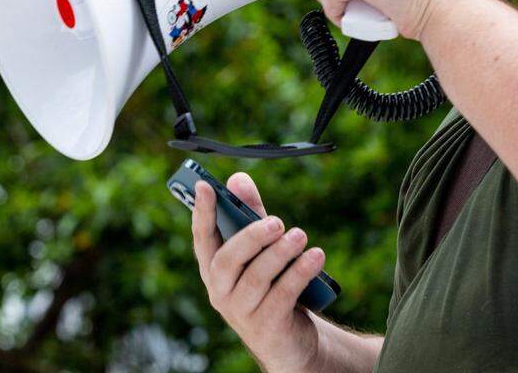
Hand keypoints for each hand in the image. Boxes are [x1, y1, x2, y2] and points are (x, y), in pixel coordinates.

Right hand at [192, 172, 326, 372]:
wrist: (290, 338)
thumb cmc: (271, 285)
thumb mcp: (262, 248)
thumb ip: (250, 214)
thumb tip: (238, 179)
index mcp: (214, 269)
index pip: (202, 239)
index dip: (201, 213)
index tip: (204, 186)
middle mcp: (221, 292)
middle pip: (226, 262)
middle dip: (251, 238)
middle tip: (277, 222)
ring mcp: (242, 312)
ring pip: (256, 278)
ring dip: (280, 254)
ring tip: (300, 236)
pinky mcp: (267, 327)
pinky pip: (282, 296)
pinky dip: (299, 273)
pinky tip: (316, 256)